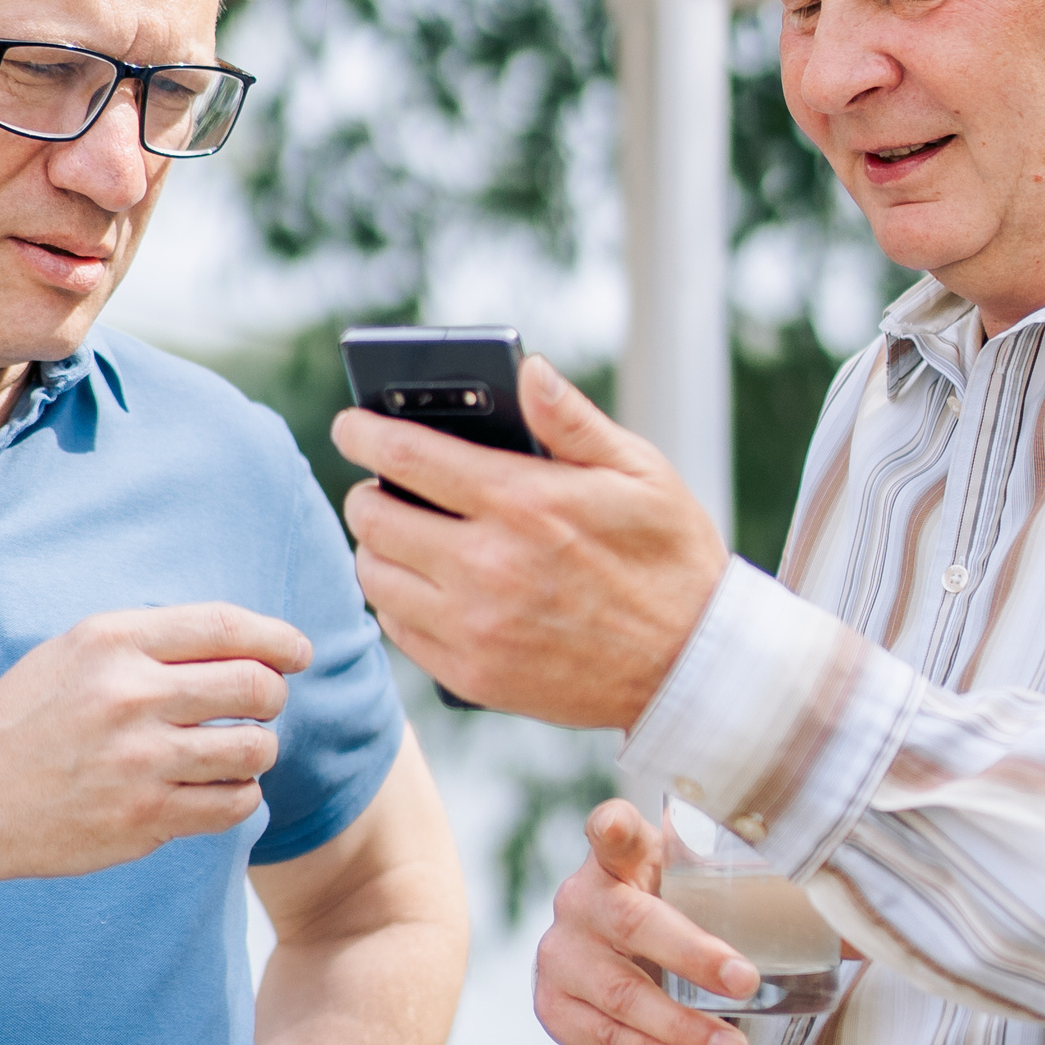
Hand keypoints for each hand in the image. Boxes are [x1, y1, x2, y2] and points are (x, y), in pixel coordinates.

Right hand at [0, 603, 310, 884]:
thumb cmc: (26, 718)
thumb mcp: (76, 652)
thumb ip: (151, 641)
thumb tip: (245, 642)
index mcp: (113, 641)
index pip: (227, 626)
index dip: (278, 637)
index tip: (298, 652)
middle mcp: (130, 695)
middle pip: (256, 686)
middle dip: (274, 695)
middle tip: (263, 706)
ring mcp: (139, 761)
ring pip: (254, 748)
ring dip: (258, 750)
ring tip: (234, 751)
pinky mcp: (144, 818)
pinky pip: (234, 804)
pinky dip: (239, 795)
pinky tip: (215, 788)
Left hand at [330, 355, 725, 728]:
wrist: (693, 668)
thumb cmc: (669, 559)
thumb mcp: (640, 472)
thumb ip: (573, 420)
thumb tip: (527, 369)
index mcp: (525, 504)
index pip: (408, 455)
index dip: (364, 433)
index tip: (350, 424)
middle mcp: (488, 566)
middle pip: (373, 516)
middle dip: (370, 491)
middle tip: (385, 486)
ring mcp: (475, 626)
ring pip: (374, 574)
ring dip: (377, 548)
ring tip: (403, 535)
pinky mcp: (472, 675)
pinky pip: (397, 628)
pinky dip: (398, 600)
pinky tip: (426, 585)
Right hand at [535, 800, 754, 1044]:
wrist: (599, 959)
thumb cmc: (664, 912)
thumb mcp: (693, 889)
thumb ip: (752, 891)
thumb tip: (853, 934)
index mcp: (620, 859)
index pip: (611, 831)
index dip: (611, 827)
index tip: (613, 826)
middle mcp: (582, 900)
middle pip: (632, 923)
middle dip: (693, 956)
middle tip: (746, 981)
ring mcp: (561, 954)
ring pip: (622, 994)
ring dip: (682, 1026)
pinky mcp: (553, 1003)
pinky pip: (605, 1035)